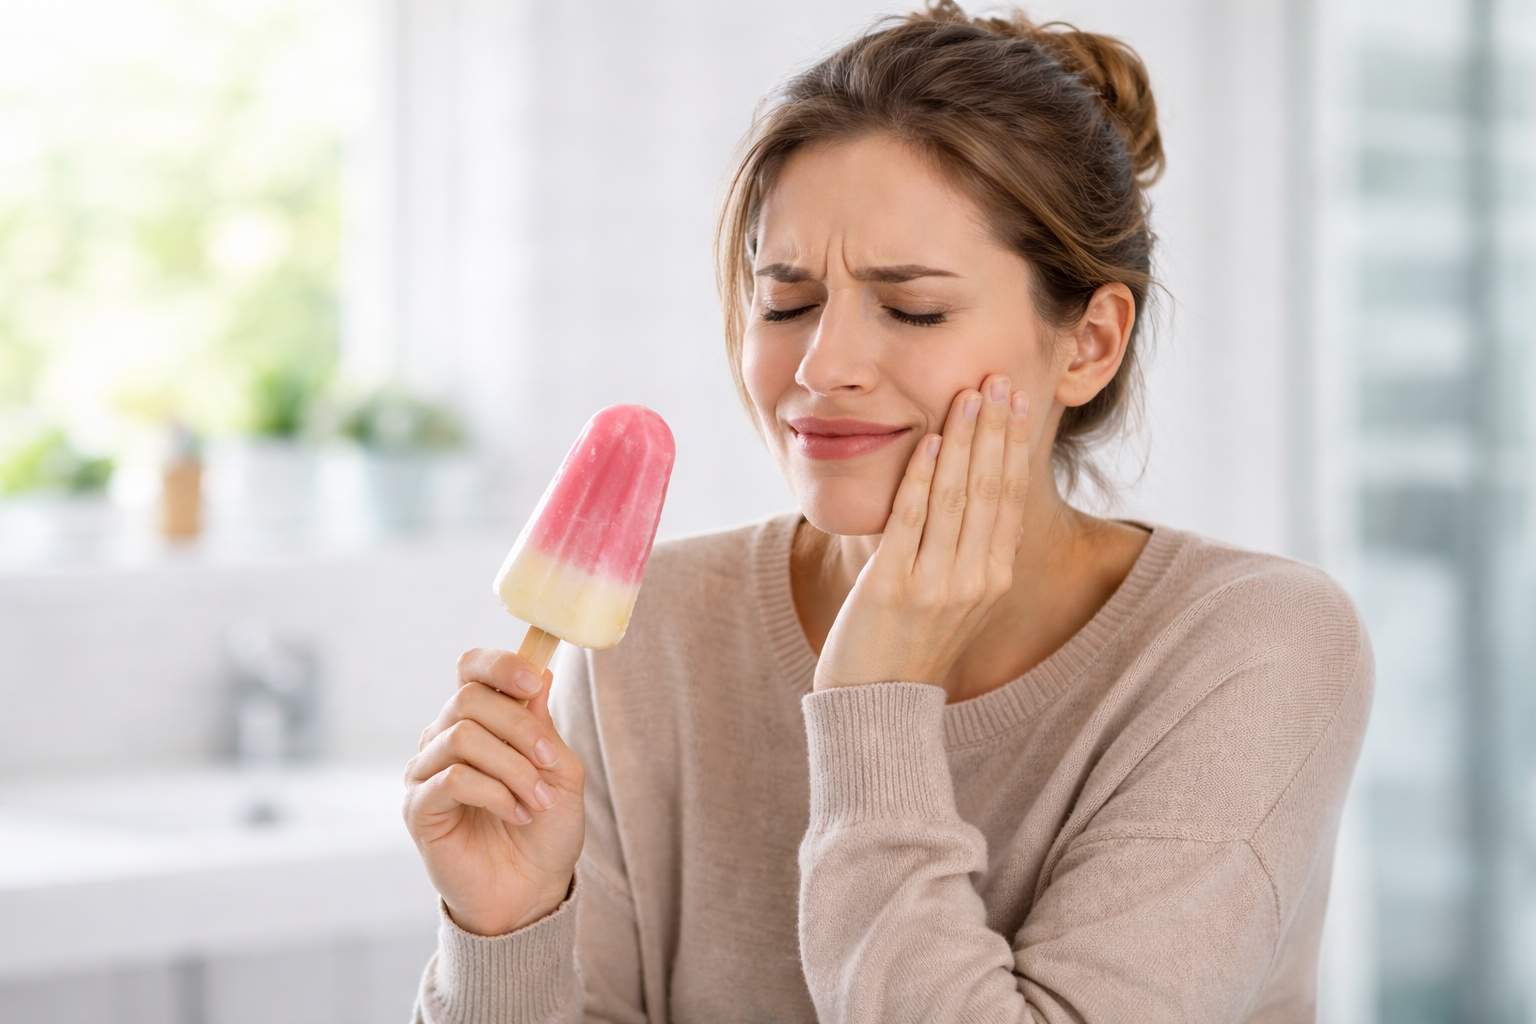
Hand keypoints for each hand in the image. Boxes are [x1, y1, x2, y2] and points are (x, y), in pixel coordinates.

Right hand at [402, 648, 586, 935]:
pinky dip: (494, 792)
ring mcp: (426, 772)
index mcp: (479, 720)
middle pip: (468, 698)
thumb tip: (539, 674)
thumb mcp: (560, 770)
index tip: (535, 682)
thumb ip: (543, 725)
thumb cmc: (545, 828)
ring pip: (462, 737)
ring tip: (536, 799)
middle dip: (519, 727)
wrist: (531, 890)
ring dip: (512, 766)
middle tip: (549, 760)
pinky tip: (515, 813)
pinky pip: (452, 778)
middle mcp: (444, 738)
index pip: (471, 668)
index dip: (500, 665)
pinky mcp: (418, 808)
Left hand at [812, 373, 1031, 697]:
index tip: (1016, 400)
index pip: (1010, 497)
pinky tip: (930, 439)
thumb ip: (968, 550)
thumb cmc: (908, 644)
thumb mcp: (954, 598)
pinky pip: (914, 520)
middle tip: (1001, 378)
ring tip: (971, 394)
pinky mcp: (895, 586)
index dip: (1013, 444)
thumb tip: (976, 492)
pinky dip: (925, 476)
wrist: (875, 705)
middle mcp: (975, 579)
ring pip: (959, 497)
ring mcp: (937, 583)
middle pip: (992, 488)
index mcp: (993, 578)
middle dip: (997, 429)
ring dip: (966, 440)